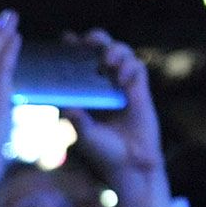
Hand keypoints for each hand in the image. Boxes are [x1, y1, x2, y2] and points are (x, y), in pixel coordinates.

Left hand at [65, 30, 170, 206]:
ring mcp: (121, 86)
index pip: (77, 62)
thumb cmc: (103, 153)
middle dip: (96, 40)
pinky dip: (129, 66)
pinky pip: (137, 68)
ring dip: (114, 50)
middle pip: (100, 50)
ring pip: (121, 53)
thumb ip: (75, 118)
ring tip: (107, 62)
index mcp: (84, 92)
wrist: (131, 166)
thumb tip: (65, 104)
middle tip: (90, 42)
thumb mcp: (83, 134)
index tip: (66, 39)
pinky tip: (121, 79)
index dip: (72, 48)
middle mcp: (102, 85)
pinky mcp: (139, 90)